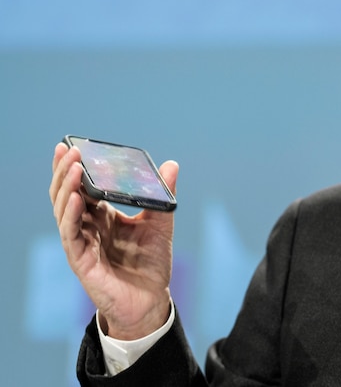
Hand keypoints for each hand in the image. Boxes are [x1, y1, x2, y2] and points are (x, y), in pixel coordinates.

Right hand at [49, 142, 177, 339]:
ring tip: (74, 167)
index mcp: (102, 216)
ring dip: (67, 187)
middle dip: (65, 171)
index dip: (74, 167)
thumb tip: (172, 164)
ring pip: (64, 211)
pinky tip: (76, 198)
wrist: (152, 300)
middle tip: (70, 149)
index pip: (82, 187)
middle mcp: (88, 226)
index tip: (71, 145)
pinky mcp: (81, 260)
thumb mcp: (160, 223)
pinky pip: (71, 234)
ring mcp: (82, 243)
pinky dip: (72, 214)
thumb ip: (163, 195)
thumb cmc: (150, 264)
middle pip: (66, 194)